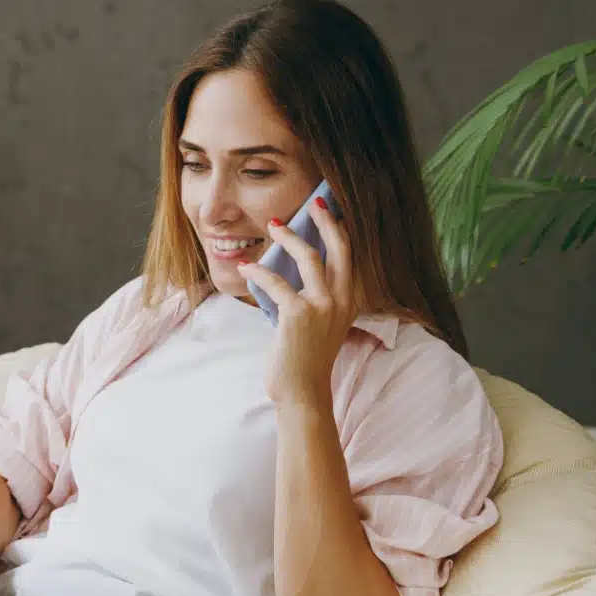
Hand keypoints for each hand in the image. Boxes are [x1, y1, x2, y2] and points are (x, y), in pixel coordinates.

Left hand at [238, 198, 359, 403]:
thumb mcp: (319, 324)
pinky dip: (258, 272)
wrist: (302, 392)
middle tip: (312, 203)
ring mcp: (322, 306)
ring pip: (307, 256)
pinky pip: (276, 282)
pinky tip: (246, 268)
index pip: (350, 256)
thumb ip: (313, 298)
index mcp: (349, 302)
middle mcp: (341, 300)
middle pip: (338, 247)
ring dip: (287, 237)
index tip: (330, 209)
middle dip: (325, 220)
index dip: (340, 230)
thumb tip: (288, 270)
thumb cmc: (305, 359)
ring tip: (272, 227)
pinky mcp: (298, 314)